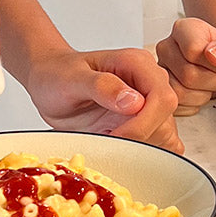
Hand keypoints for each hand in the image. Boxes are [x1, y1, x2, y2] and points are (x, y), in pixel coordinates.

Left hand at [25, 47, 182, 152]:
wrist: (50, 79)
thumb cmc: (58, 74)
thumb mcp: (72, 78)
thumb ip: (102, 86)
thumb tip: (135, 102)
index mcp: (138, 64)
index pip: (162, 98)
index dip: (144, 124)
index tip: (116, 136)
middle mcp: (148, 82)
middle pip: (166, 119)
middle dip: (139, 138)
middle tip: (107, 141)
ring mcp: (147, 103)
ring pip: (165, 134)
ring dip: (140, 146)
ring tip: (108, 141)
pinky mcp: (142, 122)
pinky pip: (158, 142)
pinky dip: (143, 153)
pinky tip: (118, 148)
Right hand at [155, 17, 215, 112]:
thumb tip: (213, 54)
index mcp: (184, 29)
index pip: (193, 51)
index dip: (213, 63)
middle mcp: (167, 47)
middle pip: (187, 75)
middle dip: (211, 81)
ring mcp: (161, 70)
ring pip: (179, 93)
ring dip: (202, 95)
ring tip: (208, 83)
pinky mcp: (161, 91)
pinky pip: (175, 107)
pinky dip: (193, 105)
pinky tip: (199, 93)